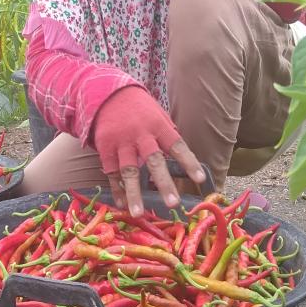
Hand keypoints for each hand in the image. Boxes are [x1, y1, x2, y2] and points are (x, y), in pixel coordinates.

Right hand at [92, 86, 205, 215]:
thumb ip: (168, 136)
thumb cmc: (140, 109)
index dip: (189, 162)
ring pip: (129, 170)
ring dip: (134, 193)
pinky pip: (111, 172)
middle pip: (154, 161)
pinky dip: (117, 189)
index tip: (200, 179)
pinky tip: (122, 204)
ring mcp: (122, 142)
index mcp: (159, 126)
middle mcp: (141, 135)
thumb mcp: (158, 115)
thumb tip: (183, 159)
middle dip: (163, 183)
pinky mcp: (105, 148)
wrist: (107, 93)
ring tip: (139, 213)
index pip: (177, 146)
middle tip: (172, 203)